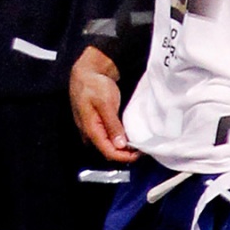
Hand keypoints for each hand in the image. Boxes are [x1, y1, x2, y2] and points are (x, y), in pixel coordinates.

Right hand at [68, 45, 136, 162]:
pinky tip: (127, 137)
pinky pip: (105, 139)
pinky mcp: (94, 125)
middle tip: (142, 148)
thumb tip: (120, 145)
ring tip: (137, 143)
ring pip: (106, 146)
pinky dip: (117, 141)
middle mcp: (88, 133)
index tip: (141, 153)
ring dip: (121, 148)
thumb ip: (112, 125)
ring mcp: (90, 129)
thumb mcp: (106, 103)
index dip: (125, 156)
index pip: (108, 152)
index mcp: (90, 129)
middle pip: (107, 152)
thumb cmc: (95, 86)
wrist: (86, 72)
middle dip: (125, 154)